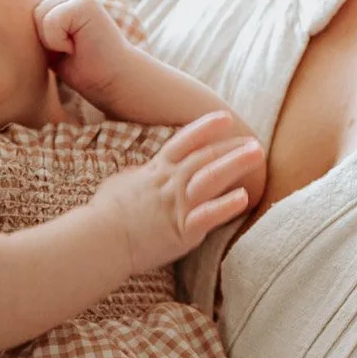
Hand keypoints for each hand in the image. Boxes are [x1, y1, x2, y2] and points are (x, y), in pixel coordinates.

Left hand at [35, 0, 131, 99]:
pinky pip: (50, 22)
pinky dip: (58, 42)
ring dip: (52, 42)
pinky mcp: (84, 3)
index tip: (66, 54)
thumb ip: (40, 32)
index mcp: (66, 5)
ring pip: (39, 17)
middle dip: (45, 41)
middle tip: (71, 52)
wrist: (116, 82)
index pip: (31, 17)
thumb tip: (9, 26)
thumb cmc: (87, 71)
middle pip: (32, 15)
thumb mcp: (55, 49)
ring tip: (75, 50)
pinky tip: (78, 48)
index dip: (42, 42)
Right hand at [92, 112, 263, 271]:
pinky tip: (244, 197)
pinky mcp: (181, 230)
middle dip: (232, 146)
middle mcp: (170, 183)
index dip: (206, 128)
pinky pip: (207, 216)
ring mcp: (176, 205)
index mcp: (156, 171)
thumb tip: (142, 171)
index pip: (184, 141)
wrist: (99, 239)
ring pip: (211, 178)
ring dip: (236, 163)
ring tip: (257, 154)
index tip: (226, 118)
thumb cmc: (104, 213)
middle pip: (205, 157)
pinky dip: (226, 206)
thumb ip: (138, 176)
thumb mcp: (120, 184)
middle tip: (256, 139)